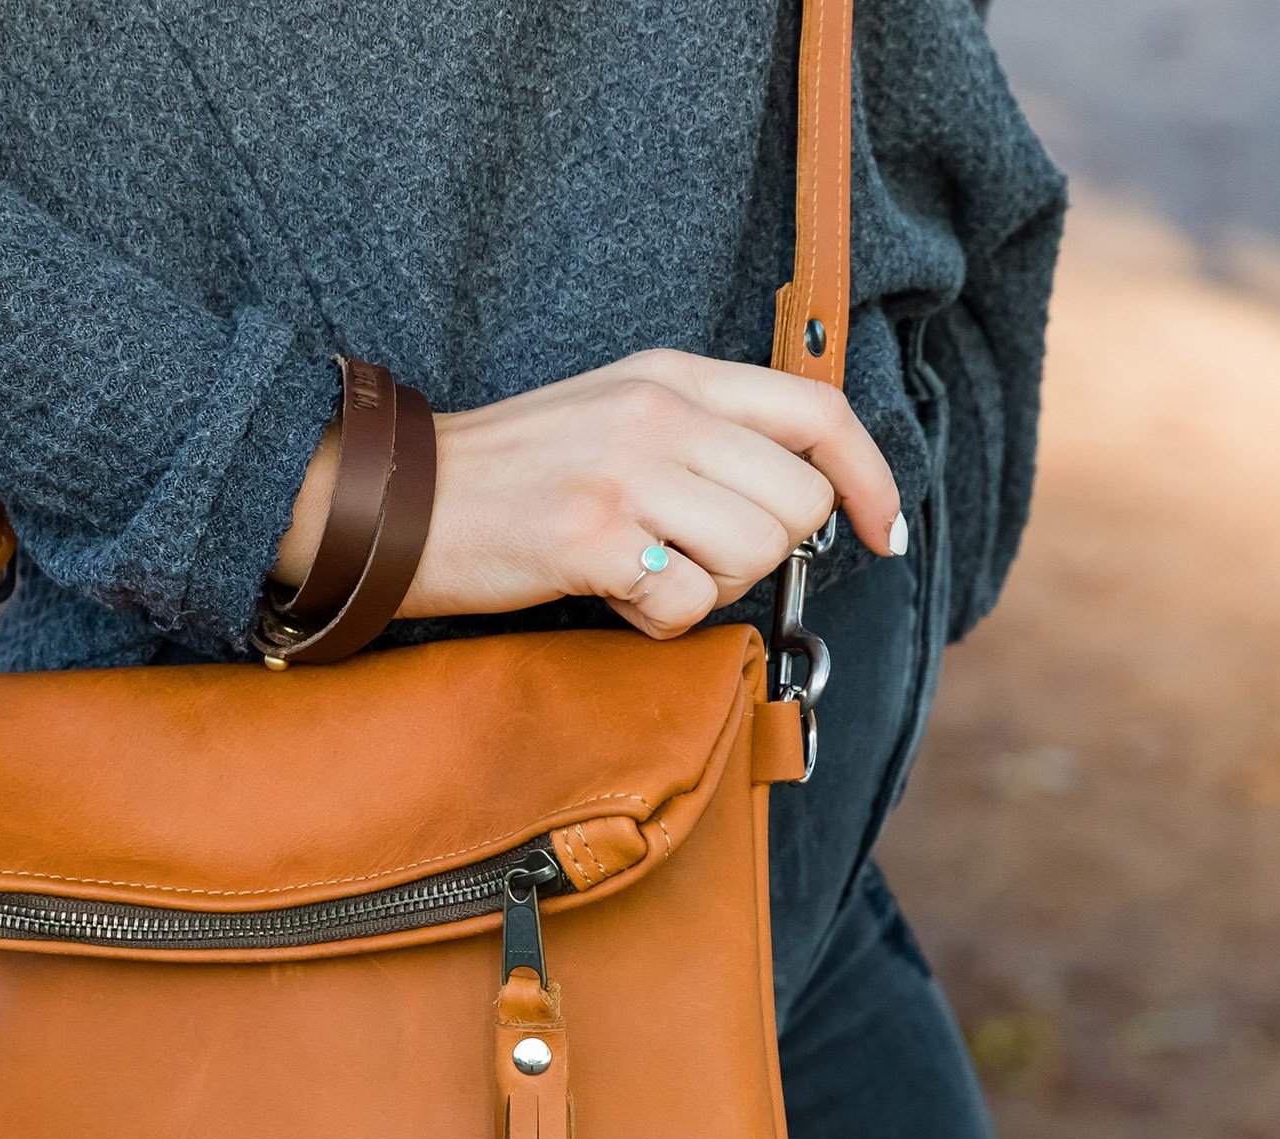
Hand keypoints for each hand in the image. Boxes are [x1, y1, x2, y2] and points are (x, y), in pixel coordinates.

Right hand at [275, 349, 904, 638]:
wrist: (397, 500)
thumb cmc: (510, 474)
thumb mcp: (615, 415)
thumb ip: (703, 437)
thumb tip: (798, 502)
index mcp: (673, 375)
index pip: (818, 412)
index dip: (868, 480)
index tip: (882, 533)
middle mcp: (659, 413)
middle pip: (798, 502)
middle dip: (763, 553)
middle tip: (693, 560)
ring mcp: (626, 473)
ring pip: (754, 556)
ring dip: (710, 589)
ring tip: (642, 574)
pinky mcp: (591, 539)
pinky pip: (686, 605)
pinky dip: (656, 622)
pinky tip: (608, 597)